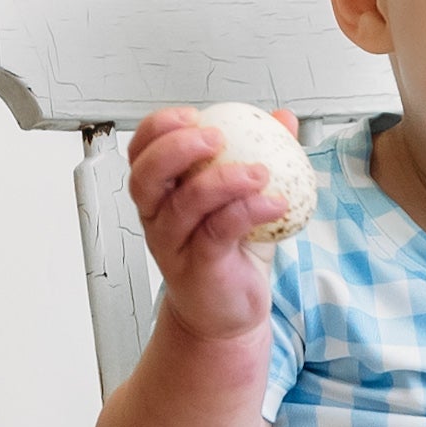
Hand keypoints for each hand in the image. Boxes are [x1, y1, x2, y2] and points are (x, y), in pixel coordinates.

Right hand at [126, 106, 298, 342]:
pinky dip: (248, 211)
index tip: (193, 114)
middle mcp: (158, 218)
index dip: (158, 128)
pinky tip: (275, 203)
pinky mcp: (199, 267)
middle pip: (146, 175)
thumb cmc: (230, 253)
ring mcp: (175, 245)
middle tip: (215, 137)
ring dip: (222, 180)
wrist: (228, 313)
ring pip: (184, 204)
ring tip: (259, 171)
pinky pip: (218, 232)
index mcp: (161, 194)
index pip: (141, 152)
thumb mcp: (245, 197)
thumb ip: (261, 154)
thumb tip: (284, 119)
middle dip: (176, 148)